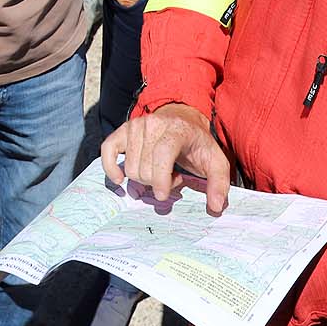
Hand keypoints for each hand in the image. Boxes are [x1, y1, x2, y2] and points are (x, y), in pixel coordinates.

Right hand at [101, 104, 231, 214]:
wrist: (183, 118)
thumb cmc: (198, 144)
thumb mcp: (216, 162)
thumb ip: (219, 183)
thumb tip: (216, 206)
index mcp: (176, 130)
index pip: (162, 155)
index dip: (161, 179)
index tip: (163, 195)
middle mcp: (153, 124)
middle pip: (144, 168)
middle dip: (155, 182)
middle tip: (170, 176)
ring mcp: (135, 126)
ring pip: (129, 167)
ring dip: (143, 178)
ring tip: (158, 171)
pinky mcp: (122, 130)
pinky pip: (107, 151)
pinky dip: (110, 168)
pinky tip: (120, 180)